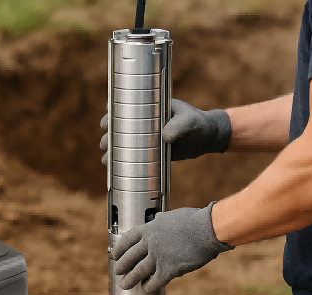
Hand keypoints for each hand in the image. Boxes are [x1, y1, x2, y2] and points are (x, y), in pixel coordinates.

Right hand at [99, 99, 231, 164]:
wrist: (207, 138)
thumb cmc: (198, 123)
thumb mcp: (189, 121)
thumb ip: (179, 127)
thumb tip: (164, 137)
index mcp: (149, 108)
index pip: (124, 108)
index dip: (111, 115)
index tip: (105, 123)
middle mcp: (144, 122)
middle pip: (119, 128)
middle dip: (109, 136)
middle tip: (105, 145)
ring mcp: (146, 137)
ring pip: (123, 143)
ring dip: (112, 150)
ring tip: (106, 159)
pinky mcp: (150, 152)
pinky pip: (133, 156)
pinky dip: (122, 162)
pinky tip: (114, 169)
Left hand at [110, 202, 233, 293]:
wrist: (208, 229)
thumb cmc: (195, 221)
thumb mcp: (173, 216)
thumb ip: (162, 220)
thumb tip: (157, 218)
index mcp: (150, 228)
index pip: (128, 240)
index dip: (119, 249)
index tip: (114, 255)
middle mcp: (150, 243)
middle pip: (129, 257)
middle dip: (121, 266)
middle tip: (117, 271)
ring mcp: (158, 257)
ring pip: (138, 272)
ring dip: (130, 280)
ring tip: (125, 285)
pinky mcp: (168, 269)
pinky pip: (154, 282)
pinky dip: (148, 286)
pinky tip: (146, 288)